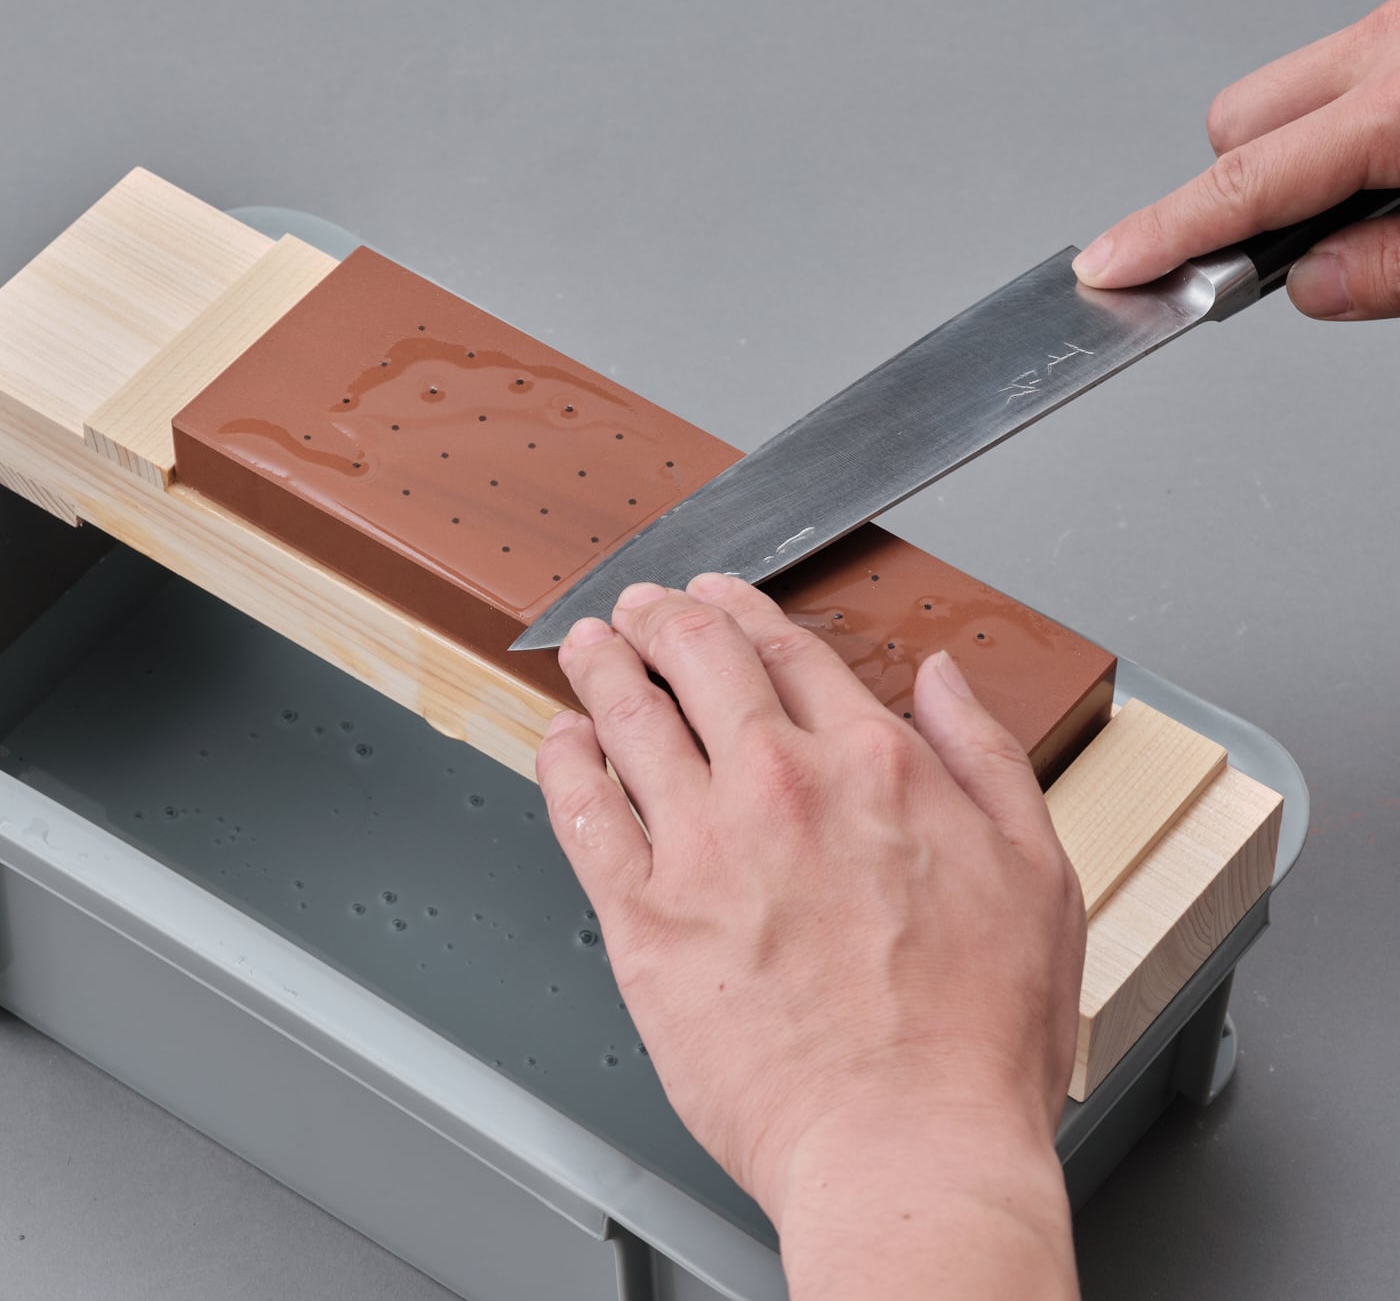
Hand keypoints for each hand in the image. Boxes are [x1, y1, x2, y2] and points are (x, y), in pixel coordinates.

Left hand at [536, 573, 1083, 1298]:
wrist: (907, 1145)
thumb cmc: (976, 1033)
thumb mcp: (1038, 870)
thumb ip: (985, 754)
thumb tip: (944, 676)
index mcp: (874, 763)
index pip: (788, 651)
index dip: (743, 609)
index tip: (720, 595)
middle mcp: (781, 784)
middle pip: (700, 659)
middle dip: (663, 615)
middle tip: (643, 604)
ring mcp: (704, 846)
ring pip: (631, 719)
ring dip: (605, 667)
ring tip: (591, 645)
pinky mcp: (645, 918)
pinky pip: (582, 813)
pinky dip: (564, 762)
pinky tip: (561, 742)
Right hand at [1073, 0, 1399, 319]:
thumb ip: (1390, 271)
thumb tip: (1312, 287)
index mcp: (1398, 106)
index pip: (1243, 184)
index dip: (1162, 233)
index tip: (1105, 267)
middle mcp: (1388, 49)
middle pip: (1237, 126)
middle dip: (1238, 192)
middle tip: (1302, 250)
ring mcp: (1396, 29)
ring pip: (1277, 96)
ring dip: (1286, 156)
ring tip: (1362, 201)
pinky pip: (1332, 77)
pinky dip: (1333, 129)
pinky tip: (1383, 163)